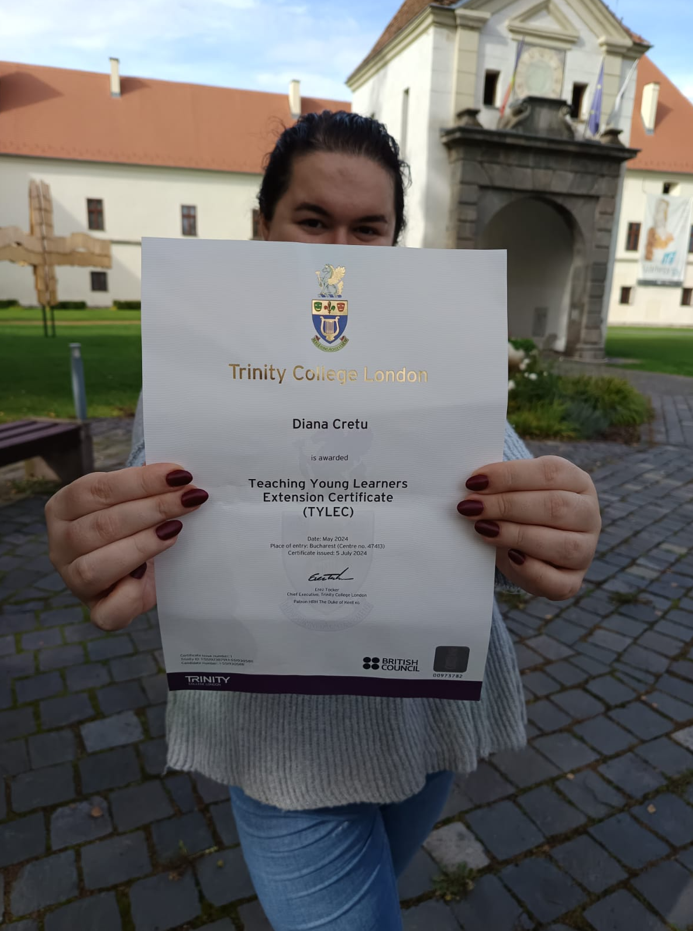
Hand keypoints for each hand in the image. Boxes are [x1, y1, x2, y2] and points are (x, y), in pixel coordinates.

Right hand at [45, 465, 208, 630]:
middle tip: (189, 498)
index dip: (140, 481)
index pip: (96, 489)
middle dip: (152, 509)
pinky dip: (131, 594)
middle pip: (101, 526)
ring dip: (143, 545)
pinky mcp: (96, 611)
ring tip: (176, 529)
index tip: (179, 475)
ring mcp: (73, 580)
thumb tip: (176, 473)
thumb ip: (148, 486)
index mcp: (63, 507)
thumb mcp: (135, 500)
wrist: (141, 565)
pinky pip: (107, 612)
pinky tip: (150, 575)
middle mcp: (61, 544)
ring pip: (97, 566)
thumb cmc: (135, 524)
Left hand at [457, 456, 600, 601]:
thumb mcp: (512, 490)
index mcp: (577, 482)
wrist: (520, 545)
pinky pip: (558, 582)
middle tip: (471, 507)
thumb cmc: (516, 509)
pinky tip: (508, 557)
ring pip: (561, 544)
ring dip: (516, 535)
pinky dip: (531, 570)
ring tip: (482, 529)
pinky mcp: (572, 581)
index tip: (475, 482)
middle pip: (555, 506)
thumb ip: (499, 485)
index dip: (510, 476)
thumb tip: (474, 484)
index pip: (550, 472)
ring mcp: (585, 550)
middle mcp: (588, 515)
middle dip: (507, 506)